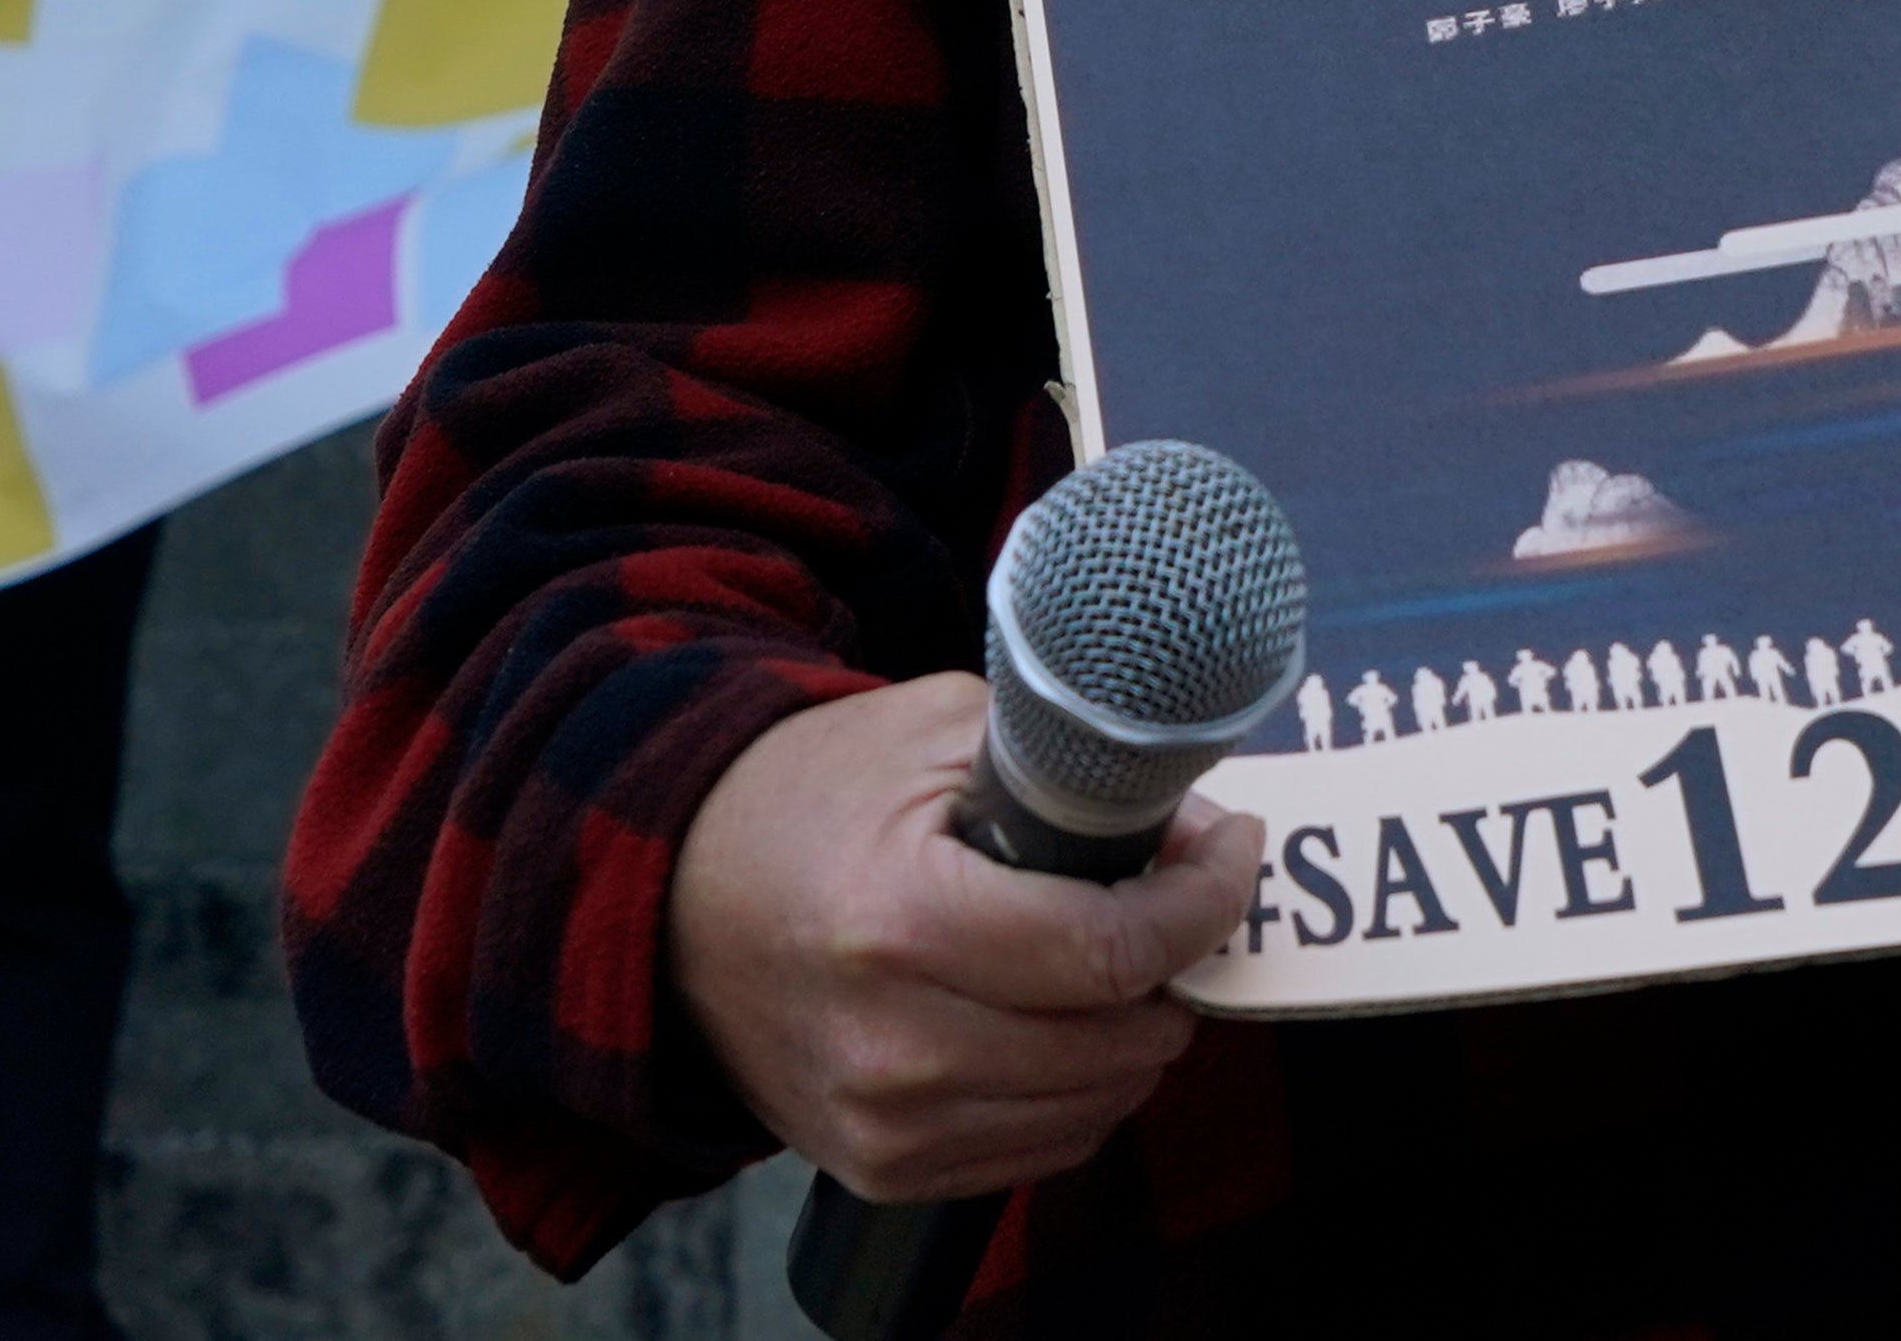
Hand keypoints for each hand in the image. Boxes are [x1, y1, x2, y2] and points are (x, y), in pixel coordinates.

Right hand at [669, 674, 1264, 1206]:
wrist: (668, 900)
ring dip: (1138, 1033)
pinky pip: (1042, 1149)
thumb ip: (1066, 768)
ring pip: (1094, 1105)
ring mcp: (885, 1122)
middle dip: (1178, 965)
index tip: (1231, 851)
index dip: (1201, 901)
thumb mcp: (932, 734)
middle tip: (1177, 899)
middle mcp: (893, 1044)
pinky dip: (1082, 1090)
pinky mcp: (882, 1167)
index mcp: (901, 923)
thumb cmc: (804, 800)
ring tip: (1121, 958)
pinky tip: (1066, 1022)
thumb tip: (1189, 826)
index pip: (1108, 952)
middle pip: (1114, 1040)